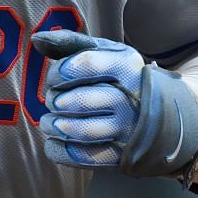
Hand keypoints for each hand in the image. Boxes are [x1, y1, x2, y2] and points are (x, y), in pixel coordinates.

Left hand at [29, 30, 197, 177]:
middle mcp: (132, 97)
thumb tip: (37, 39)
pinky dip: (61, 151)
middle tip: (52, 101)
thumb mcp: (103, 53)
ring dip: (56, 127)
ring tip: (48, 123)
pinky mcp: (122, 155)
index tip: (54, 78)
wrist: (160, 113)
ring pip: (84, 131)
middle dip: (57, 101)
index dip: (60, 72)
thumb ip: (69, 44)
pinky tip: (54, 142)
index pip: (87, 64)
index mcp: (127, 65)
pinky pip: (85, 158)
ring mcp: (129, 129)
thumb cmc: (119, 78)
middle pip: (83, 100)